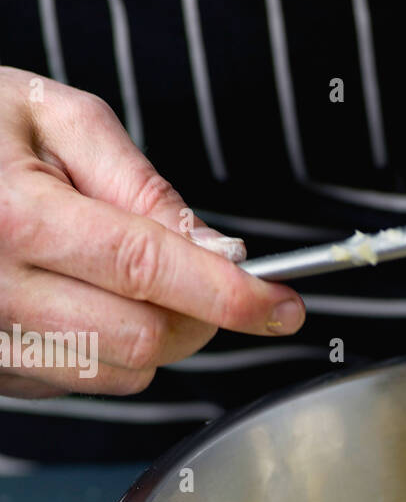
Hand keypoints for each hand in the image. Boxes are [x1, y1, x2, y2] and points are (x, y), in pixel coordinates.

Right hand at [0, 67, 303, 398]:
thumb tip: (215, 250)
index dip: (230, 294)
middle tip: (199, 274)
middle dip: (196, 314)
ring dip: (152, 337)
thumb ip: (141, 185)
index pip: (149, 270)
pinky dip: (105, 351)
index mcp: (17, 215)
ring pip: (120, 373)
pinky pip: (79, 383)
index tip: (283, 307)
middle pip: (145, 339)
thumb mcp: (53, 118)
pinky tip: (77, 298)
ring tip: (120, 277)